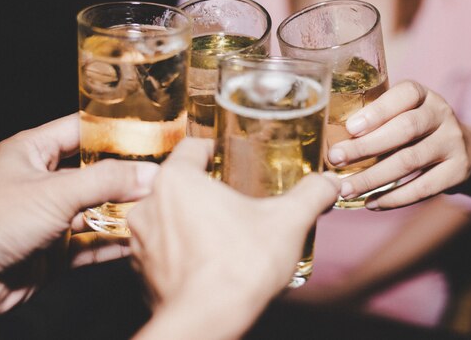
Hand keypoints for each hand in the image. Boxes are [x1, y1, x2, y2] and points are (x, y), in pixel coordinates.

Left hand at [0, 114, 158, 312]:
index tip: (150, 133)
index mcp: (33, 152)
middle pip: (95, 173)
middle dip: (128, 176)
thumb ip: (106, 181)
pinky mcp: (55, 250)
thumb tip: (150, 173)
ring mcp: (50, 217)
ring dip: (125, 211)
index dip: (114, 131)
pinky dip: (115, 243)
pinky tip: (138, 240)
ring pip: (97, 209)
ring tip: (158, 207)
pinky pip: (92, 243)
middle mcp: (43, 182)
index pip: (82, 131)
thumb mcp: (54, 192)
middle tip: (163, 174)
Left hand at [128, 138, 340, 338]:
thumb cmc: (241, 265)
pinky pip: (163, 251)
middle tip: (236, 199)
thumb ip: (311, 194)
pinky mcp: (142, 273)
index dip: (214, 150)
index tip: (232, 159)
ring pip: (168, 218)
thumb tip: (330, 183)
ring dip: (191, 221)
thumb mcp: (288, 221)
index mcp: (177, 181)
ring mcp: (141, 242)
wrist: (209, 323)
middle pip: (180, 184)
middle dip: (207, 190)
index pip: (192, 148)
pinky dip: (182, 251)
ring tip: (223, 232)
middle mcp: (149, 206)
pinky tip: (209, 261)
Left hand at [327, 80, 470, 209]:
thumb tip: (329, 142)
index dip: (377, 111)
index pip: (404, 94)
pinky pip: (422, 188)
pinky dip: (393, 198)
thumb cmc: (417, 132)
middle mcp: (442, 113)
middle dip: (366, 146)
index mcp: (423, 95)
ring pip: (410, 161)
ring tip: (346, 189)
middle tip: (335, 159)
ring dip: (373, 178)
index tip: (350, 128)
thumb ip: (376, 121)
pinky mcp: (458, 171)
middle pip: (404, 129)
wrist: (466, 153)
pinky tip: (370, 203)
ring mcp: (453, 142)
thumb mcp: (403, 115)